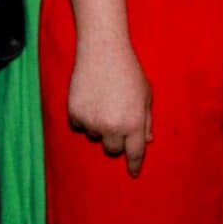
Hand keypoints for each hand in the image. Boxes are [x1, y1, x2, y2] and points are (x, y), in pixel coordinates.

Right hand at [66, 40, 152, 175]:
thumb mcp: (145, 94)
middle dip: (116, 139)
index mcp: (134, 123)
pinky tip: (90, 97)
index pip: (134, 153)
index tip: (133, 172)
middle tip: (116, 118)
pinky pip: (79, 125)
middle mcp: (112, 127)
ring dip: (100, 125)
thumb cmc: (128, 70)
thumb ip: (147, 119)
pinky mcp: (75, 114)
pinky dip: (84, 116)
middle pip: (113, 149)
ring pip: (95, 136)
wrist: (102, 51)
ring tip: (104, 100)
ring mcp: (92, 122)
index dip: (134, 164)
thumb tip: (147, 140)